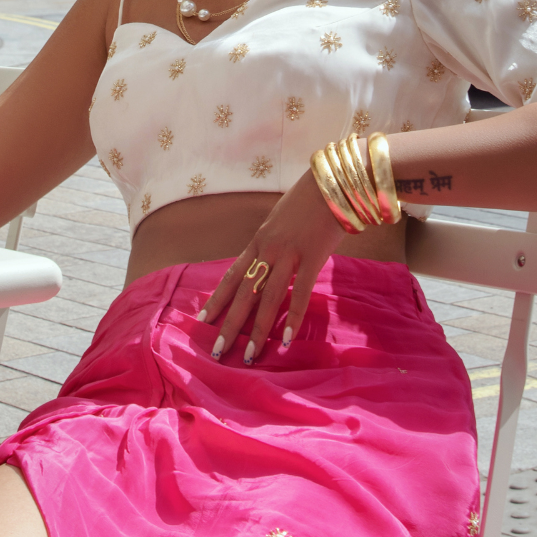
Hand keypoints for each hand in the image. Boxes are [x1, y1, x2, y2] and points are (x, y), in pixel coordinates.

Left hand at [197, 170, 345, 362]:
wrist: (333, 181)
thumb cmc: (310, 200)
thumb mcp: (282, 220)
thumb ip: (274, 242)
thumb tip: (269, 260)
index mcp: (259, 241)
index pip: (232, 274)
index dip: (218, 298)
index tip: (203, 318)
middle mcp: (268, 249)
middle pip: (243, 292)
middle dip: (229, 323)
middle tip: (217, 350)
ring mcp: (288, 254)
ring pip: (267, 298)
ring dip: (257, 330)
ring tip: (248, 355)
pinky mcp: (312, 257)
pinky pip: (300, 293)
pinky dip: (292, 318)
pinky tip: (288, 340)